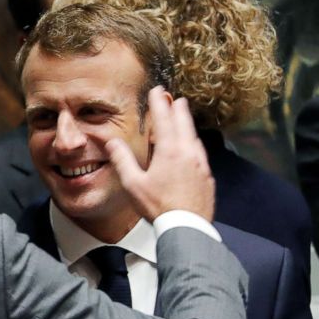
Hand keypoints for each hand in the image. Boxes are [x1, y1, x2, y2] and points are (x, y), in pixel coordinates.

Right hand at [106, 87, 214, 221]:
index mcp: (170, 151)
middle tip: (174, 98)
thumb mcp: (133, 184)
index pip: (164, 119)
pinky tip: (191, 148)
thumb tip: (112, 141)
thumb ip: (123, 160)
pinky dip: (193, 143)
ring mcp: (200, 164)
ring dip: (187, 124)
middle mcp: (188, 153)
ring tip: (183, 118)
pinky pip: (199, 153)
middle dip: (177, 109)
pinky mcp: (207, 177)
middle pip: (183, 123)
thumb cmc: (158, 207)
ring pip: (193, 137)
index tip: (157, 91)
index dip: (159, 103)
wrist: (187, 227)